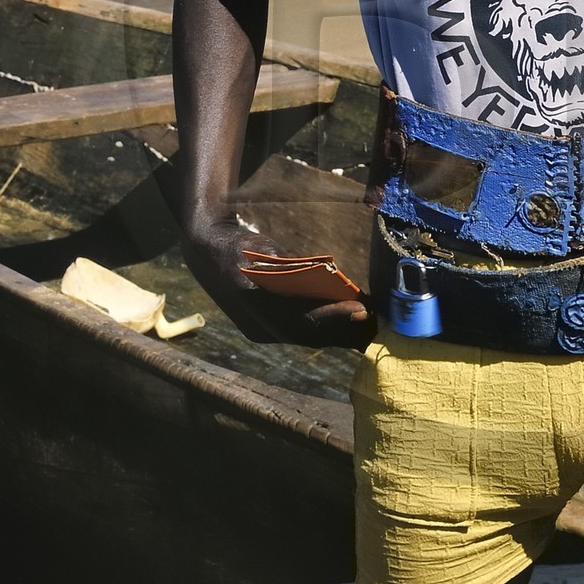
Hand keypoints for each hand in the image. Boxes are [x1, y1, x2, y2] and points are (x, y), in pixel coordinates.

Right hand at [181, 209, 371, 348]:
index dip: (334, 316)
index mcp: (254, 304)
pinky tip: (349, 325)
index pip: (300, 319)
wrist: (205, 252)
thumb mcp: (264, 248)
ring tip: (371, 329)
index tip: (362, 309)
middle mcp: (257, 326)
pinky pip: (301, 334)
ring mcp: (261, 332)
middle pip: (310, 336)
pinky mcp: (264, 331)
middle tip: (378, 325)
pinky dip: (325, 330)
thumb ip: (292, 265)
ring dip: (339, 335)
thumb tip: (329, 275)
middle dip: (345, 332)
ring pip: (307, 338)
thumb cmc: (239, 245)